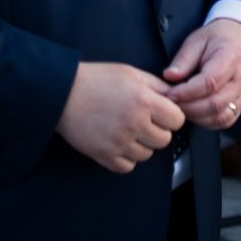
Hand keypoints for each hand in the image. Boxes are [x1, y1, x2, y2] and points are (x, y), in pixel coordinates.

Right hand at [55, 62, 184, 173]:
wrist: (63, 93)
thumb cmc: (96, 80)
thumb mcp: (131, 73)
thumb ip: (157, 85)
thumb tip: (176, 96)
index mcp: (144, 101)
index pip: (177, 120)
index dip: (171, 116)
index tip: (162, 113)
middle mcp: (134, 123)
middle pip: (164, 140)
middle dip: (158, 131)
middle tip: (144, 121)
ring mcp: (119, 142)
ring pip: (147, 155)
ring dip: (142, 145)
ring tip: (128, 130)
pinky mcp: (104, 155)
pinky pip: (128, 167)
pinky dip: (126, 158)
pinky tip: (119, 143)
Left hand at [163, 19, 240, 129]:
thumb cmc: (220, 38)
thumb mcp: (198, 40)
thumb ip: (184, 59)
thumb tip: (169, 76)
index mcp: (231, 57)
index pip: (210, 82)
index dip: (187, 92)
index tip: (170, 93)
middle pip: (215, 103)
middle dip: (188, 108)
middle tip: (171, 104)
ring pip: (221, 116)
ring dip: (197, 117)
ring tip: (182, 108)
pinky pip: (226, 120)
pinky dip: (208, 122)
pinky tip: (196, 113)